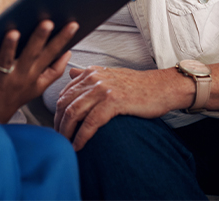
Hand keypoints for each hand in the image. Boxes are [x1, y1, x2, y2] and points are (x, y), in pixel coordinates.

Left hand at [0, 20, 78, 122]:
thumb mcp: (38, 86)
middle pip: (32, 53)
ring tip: (13, 32)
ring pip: (7, 60)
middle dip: (40, 37)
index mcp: (34, 73)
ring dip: (10, 46)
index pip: (52, 53)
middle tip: (47, 22)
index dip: (63, 39)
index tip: (73, 24)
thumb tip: (68, 53)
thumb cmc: (14, 96)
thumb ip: (54, 70)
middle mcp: (21, 75)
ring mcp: (3, 79)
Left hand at [54, 66, 175, 150]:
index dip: (57, 113)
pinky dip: (81, 136)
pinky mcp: (113, 101)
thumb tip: (71, 73)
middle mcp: (93, 78)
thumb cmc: (137, 86)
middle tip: (58, 139)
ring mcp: (103, 89)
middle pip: (65, 103)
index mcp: (90, 72)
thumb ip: (89, 76)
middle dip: (58, 124)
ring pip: (74, 112)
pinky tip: (79, 146)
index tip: (57, 127)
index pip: (64, 93)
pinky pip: (91, 122)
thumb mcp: (109, 76)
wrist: (161, 87)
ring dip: (66, 132)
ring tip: (65, 145)